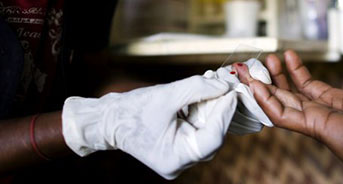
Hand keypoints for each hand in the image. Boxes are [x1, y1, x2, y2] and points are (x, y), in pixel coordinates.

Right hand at [61, 76, 236, 178]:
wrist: (110, 120)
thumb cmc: (132, 110)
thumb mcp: (166, 95)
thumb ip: (197, 89)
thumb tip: (225, 85)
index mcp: (175, 158)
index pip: (212, 138)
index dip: (225, 114)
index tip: (233, 92)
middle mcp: (181, 163)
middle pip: (213, 135)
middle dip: (220, 109)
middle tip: (227, 85)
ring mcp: (182, 158)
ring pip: (209, 131)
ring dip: (213, 108)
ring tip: (215, 86)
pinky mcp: (181, 148)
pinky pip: (200, 130)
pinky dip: (204, 113)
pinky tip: (205, 95)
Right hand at [237, 51, 342, 180]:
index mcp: (339, 104)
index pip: (309, 87)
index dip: (295, 71)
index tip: (287, 55)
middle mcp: (325, 113)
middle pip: (290, 94)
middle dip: (273, 78)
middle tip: (262, 60)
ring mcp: (319, 121)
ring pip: (281, 105)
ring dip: (263, 88)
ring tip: (249, 72)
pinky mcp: (316, 128)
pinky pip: (285, 116)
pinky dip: (268, 103)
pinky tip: (256, 89)